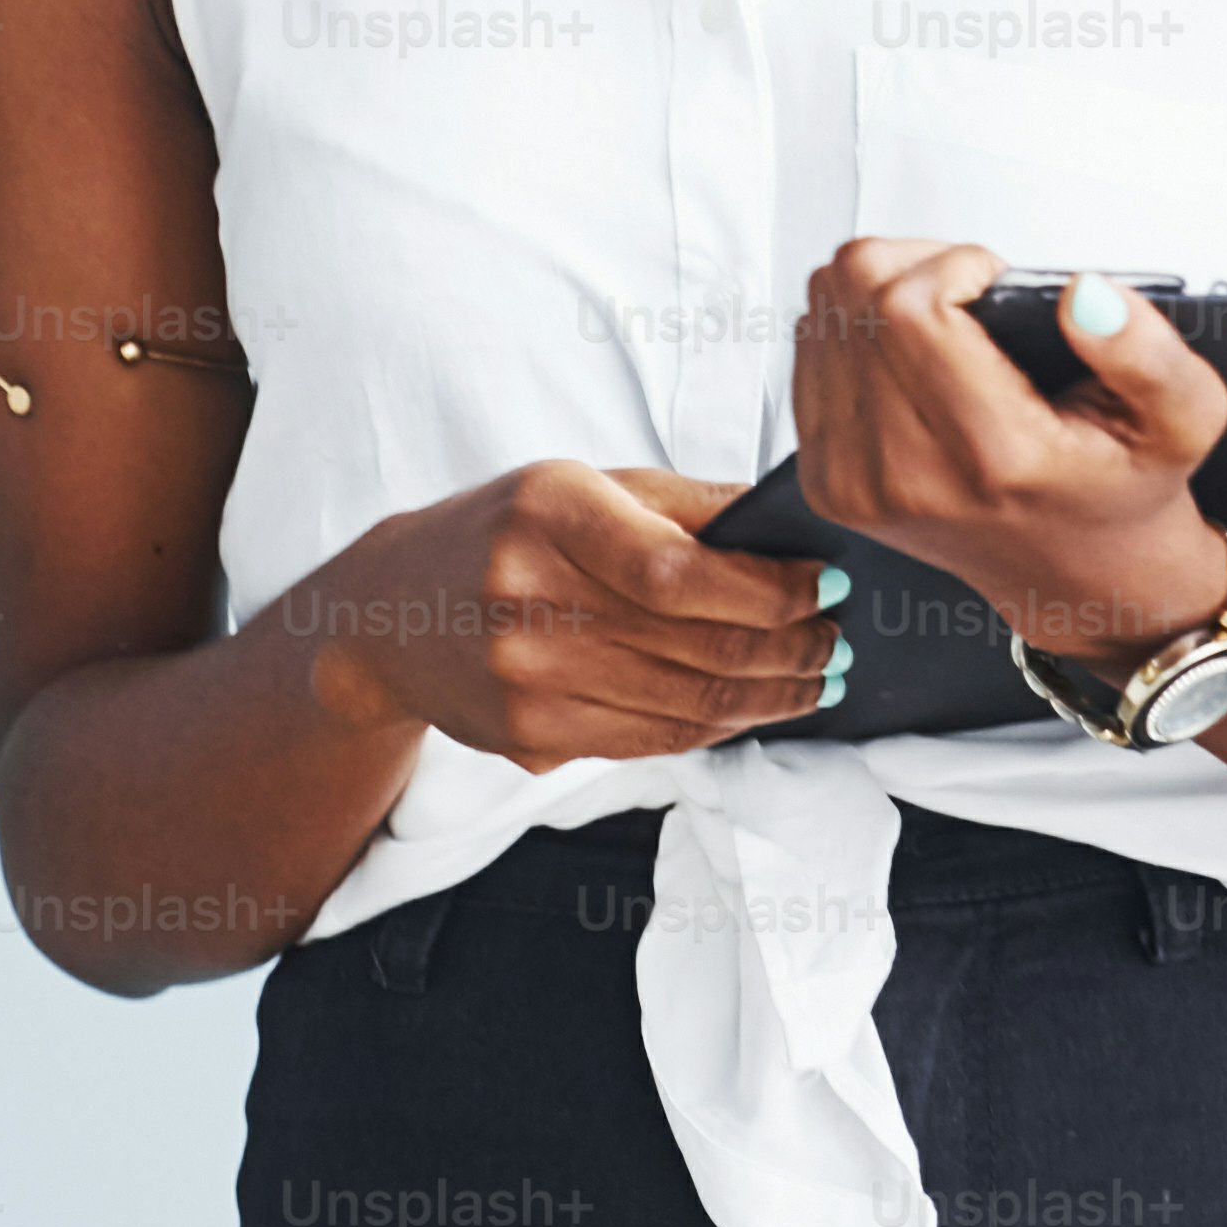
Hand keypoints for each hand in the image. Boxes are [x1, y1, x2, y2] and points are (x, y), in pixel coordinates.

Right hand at [291, 461, 841, 770]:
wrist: (387, 613)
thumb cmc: (504, 532)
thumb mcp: (582, 486)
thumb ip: (685, 505)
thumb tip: (790, 525)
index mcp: (550, 511)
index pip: (683, 571)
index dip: (770, 590)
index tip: (828, 585)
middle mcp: (530, 594)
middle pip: (696, 644)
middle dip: (791, 648)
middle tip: (839, 640)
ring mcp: (526, 676)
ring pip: (685, 703)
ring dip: (770, 696)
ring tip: (816, 679)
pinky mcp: (529, 735)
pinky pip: (652, 741)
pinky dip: (717, 726)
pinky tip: (752, 706)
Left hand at [788, 239, 1226, 677]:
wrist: (1071, 575)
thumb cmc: (1118, 492)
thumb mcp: (1183, 419)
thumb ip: (1146, 352)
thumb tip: (1085, 296)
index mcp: (988, 456)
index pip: (911, 305)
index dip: (956, 265)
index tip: (996, 285)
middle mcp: (904, 474)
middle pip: (856, 294)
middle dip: (918, 267)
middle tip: (972, 298)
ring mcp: (852, 480)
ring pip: (824, 309)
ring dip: (883, 294)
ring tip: (946, 326)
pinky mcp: (825, 478)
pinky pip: (808, 350)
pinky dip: (856, 333)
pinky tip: (912, 357)